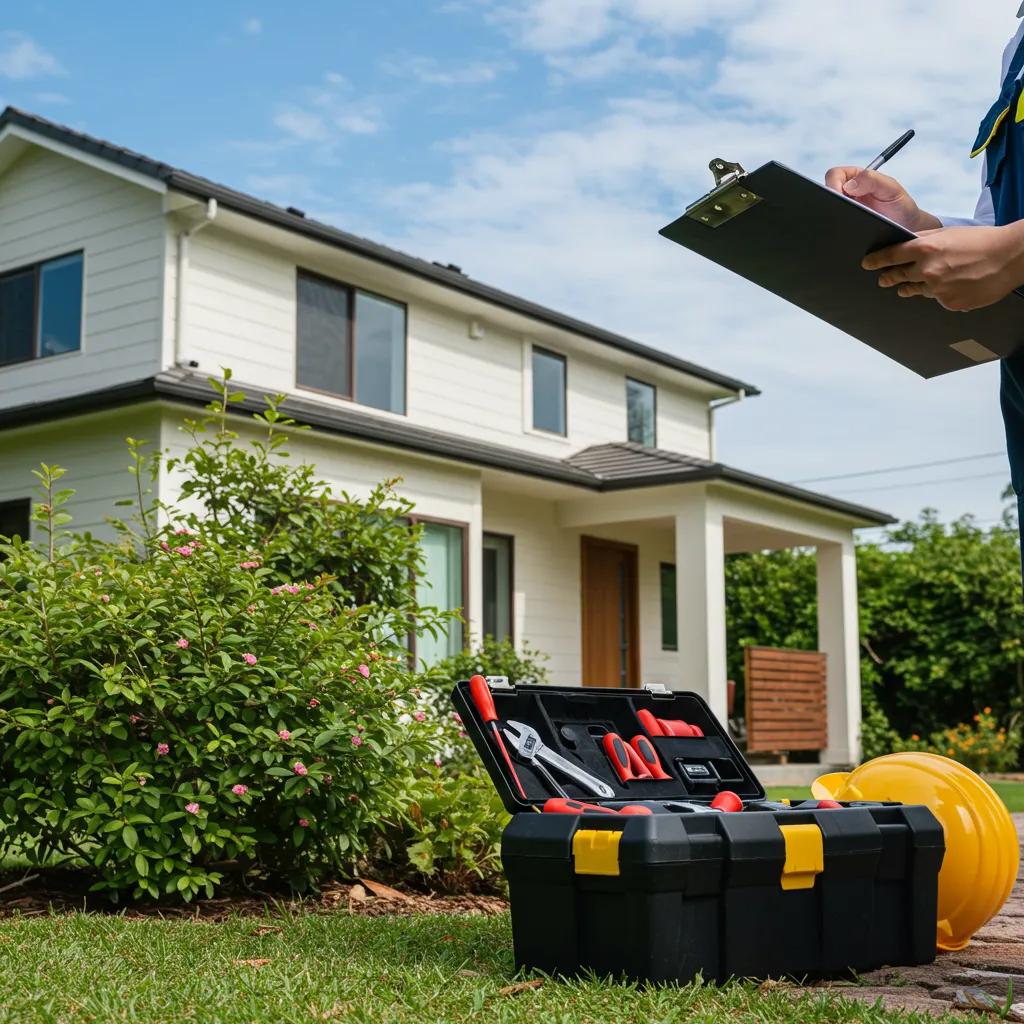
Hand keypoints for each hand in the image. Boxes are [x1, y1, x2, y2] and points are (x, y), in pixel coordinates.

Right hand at [824, 166, 940, 231]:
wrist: (906, 229)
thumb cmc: (901, 206)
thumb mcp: (892, 188)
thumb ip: (873, 180)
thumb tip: (848, 185)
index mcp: (856, 179)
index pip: (834, 175)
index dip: (833, 184)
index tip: (839, 195)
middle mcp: (846, 194)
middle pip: (826, 193)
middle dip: (830, 201)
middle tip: (842, 211)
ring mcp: (843, 210)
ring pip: (827, 211)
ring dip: (833, 215)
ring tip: (847, 221)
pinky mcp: (842, 226)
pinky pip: (832, 226)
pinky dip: (835, 228)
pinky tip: (845, 231)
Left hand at [861, 224, 1023, 311]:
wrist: (1010, 257)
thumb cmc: (981, 241)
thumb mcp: (948, 234)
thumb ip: (924, 241)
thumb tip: (904, 244)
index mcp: (925, 250)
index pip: (890, 256)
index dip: (875, 261)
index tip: (867, 264)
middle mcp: (927, 271)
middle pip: (898, 277)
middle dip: (889, 278)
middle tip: (883, 279)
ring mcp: (938, 290)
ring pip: (917, 290)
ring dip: (914, 286)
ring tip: (918, 281)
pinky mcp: (949, 304)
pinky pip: (938, 300)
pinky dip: (941, 293)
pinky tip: (954, 285)